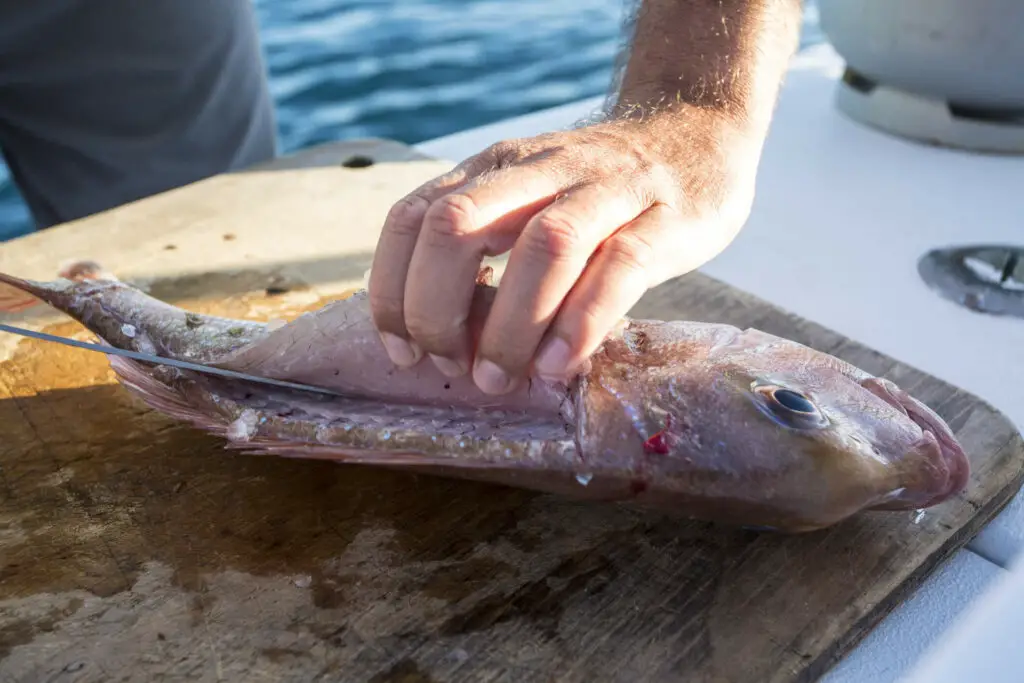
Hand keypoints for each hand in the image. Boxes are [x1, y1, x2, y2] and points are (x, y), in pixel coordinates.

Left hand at [367, 109, 759, 394]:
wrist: (694, 135)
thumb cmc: (596, 191)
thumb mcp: (525, 200)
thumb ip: (483, 250)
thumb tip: (435, 339)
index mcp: (493, 169)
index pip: (412, 218)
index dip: (393, 291)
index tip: (402, 352)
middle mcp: (539, 170)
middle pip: (457, 226)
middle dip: (436, 310)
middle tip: (452, 366)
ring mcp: (605, 189)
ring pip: (544, 247)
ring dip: (508, 327)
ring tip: (499, 379)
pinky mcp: (664, 218)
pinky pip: (620, 267)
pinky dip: (581, 322)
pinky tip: (558, 366)